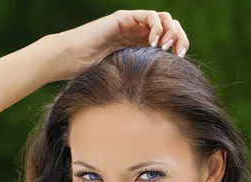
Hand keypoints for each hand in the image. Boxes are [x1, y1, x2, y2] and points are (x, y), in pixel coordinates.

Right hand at [52, 10, 189, 79]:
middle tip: (178, 52)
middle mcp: (137, 32)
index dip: (179, 44)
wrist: (70, 60)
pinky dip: (156, 27)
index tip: (180, 59)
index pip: (169, 38)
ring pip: (163, 18)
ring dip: (170, 30)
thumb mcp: (123, 78)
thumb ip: (140, 79)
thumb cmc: (89, 74)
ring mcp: (131, 23)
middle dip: (179, 36)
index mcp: (139, 45)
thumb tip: (163, 97)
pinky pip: (148, 16)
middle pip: (170, 25)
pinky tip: (153, 43)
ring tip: (166, 47)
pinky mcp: (123, 18)